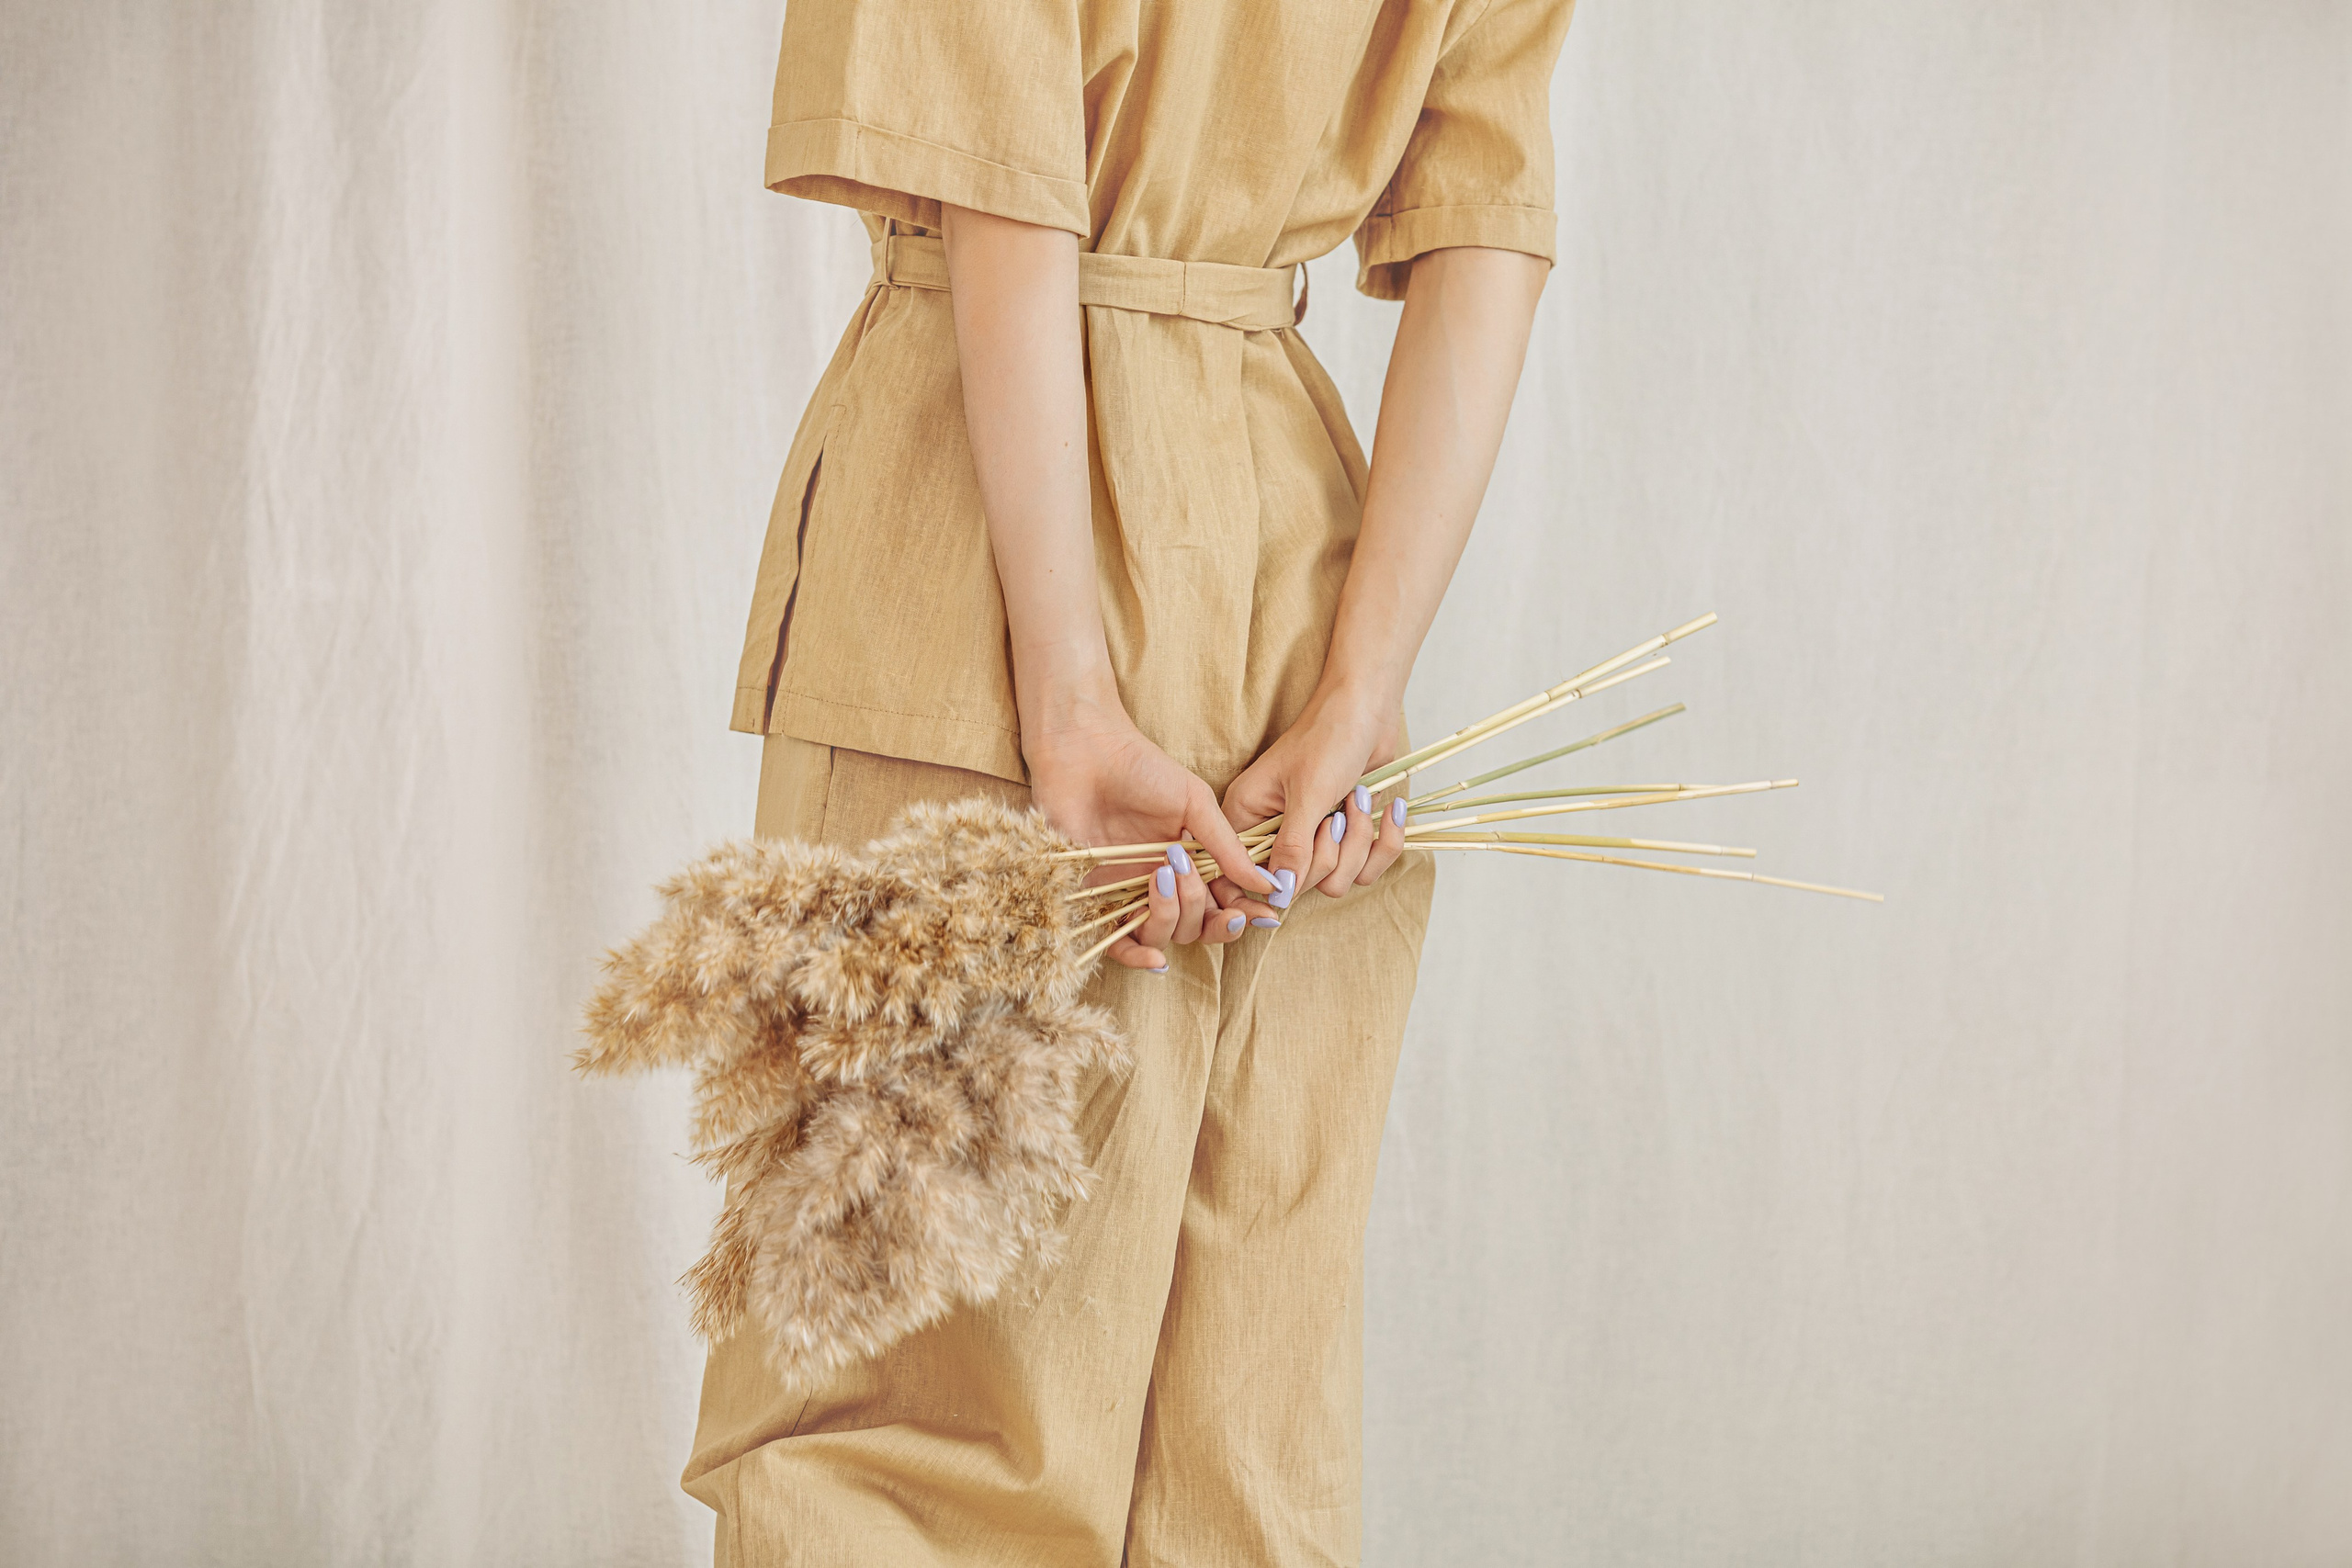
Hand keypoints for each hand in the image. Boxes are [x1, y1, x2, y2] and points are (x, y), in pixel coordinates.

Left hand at [1025, 703, 1275, 971]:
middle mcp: (1161, 882)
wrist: (1085, 752)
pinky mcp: (1093, 899)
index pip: (1222, 902)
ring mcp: (1128, 893)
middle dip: (1206, 912)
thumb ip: (1228, 848)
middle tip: (1196, 878)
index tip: (1263, 915)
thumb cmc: (1142, 768)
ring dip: (1172, 915)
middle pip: (1195, 926)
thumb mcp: (1195, 804)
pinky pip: (1117, 944)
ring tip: (1163, 875)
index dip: (1242, 914)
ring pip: (1162, 935)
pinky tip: (1156, 959)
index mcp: (1190, 861)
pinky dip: (1136, 957)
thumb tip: (1269, 885)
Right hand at [1215, 683, 1411, 921]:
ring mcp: (1312, 836)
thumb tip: (1279, 896)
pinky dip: (1383, 842)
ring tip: (1358, 799)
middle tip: (1337, 813)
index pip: (1242, 877)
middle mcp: (1275, 833)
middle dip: (1329, 853)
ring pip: (1336, 880)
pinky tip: (1388, 809)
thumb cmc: (1328, 736)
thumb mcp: (1309, 794)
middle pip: (1299, 886)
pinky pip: (1365, 868)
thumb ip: (1293, 849)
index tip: (1290, 886)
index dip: (1265, 890)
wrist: (1368, 707)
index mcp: (1246, 818)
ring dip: (1359, 843)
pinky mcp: (1345, 836)